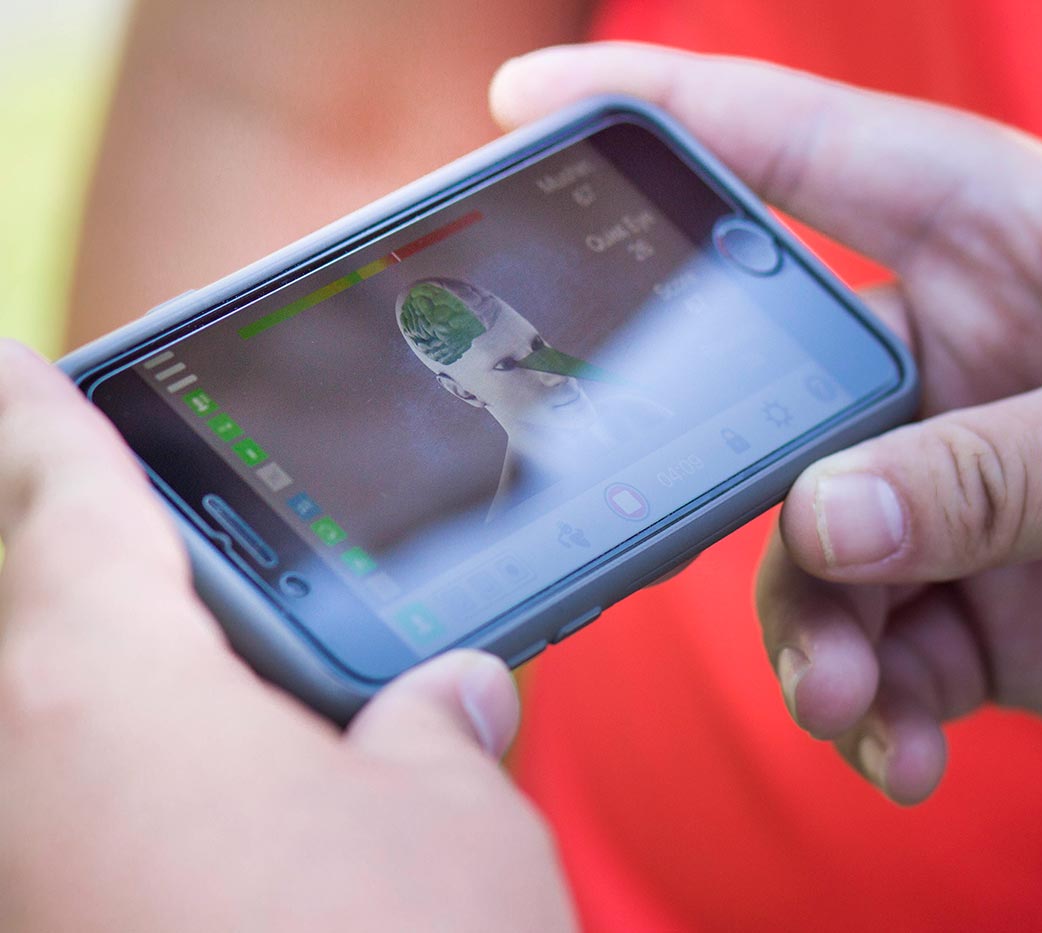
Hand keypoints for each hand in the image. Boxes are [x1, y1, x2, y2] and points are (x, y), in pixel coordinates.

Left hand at [0, 342, 572, 929]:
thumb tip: (452, 697)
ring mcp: (28, 875)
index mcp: (109, 696)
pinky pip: (70, 815)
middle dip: (105, 560)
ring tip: (236, 681)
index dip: (43, 418)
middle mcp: (27, 783)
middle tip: (178, 529)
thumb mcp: (457, 821)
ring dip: (134, 679)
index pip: (65, 501)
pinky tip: (231, 809)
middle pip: (48, 612)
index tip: (16, 366)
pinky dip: (133, 779)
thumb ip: (440, 729)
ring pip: (59, 724)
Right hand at [491, 43, 1041, 802]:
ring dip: (811, 631)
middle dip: (723, 476)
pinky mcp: (987, 604)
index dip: (666, 111)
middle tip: (678, 537)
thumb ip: (995, 470)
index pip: (810, 148)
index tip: (532, 102)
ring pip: (810, 545)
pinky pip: (877, 647)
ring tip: (854, 703)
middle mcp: (967, 354)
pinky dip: (871, 703)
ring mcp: (966, 485)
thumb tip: (826, 519)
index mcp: (1012, 239)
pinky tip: (904, 748)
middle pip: (772, 391)